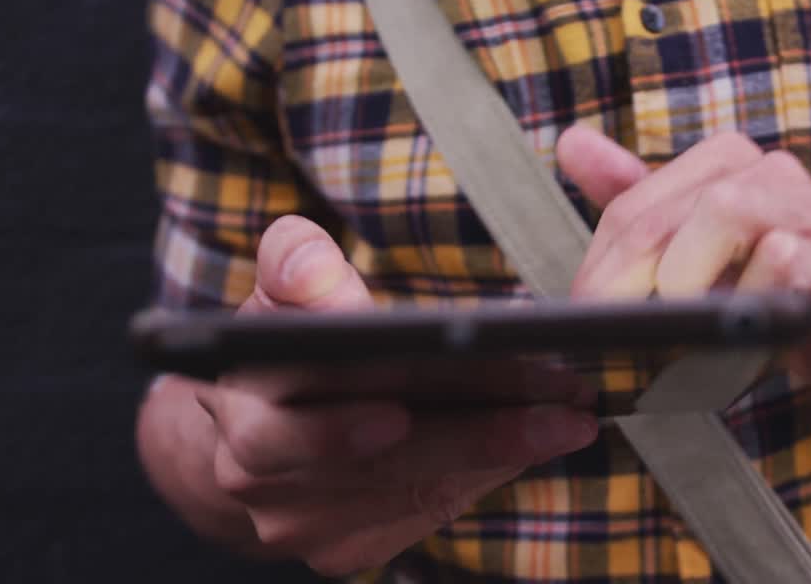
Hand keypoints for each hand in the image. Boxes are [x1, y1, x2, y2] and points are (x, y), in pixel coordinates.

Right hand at [176, 216, 598, 575]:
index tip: (442, 379)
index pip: (314, 398)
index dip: (377, 394)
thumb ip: (295, 262)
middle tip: (562, 405)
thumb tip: (313, 271)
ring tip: (567, 421)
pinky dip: (482, 479)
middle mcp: (260, 473)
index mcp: (243, 400)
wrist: (255, 431)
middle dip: (478, 431)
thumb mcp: (281, 290)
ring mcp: (301, 523)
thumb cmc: (284, 346)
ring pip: (414, 490)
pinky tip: (529, 448)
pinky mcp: (344, 549)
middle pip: (382, 457)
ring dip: (498, 455)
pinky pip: (425, 516)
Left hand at [556, 127, 810, 399]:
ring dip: (686, 278)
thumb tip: (571, 142)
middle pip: (662, 216)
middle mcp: (764, 172)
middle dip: (624, 283)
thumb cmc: (770, 288)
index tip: (587, 320)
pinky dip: (748, 297)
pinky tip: (738, 335)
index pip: (631, 209)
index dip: (600, 270)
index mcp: (722, 163)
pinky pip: (782, 258)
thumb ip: (634, 199)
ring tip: (676, 329)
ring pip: (723, 211)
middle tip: (610, 338)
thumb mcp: (695, 247)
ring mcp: (806, 210)